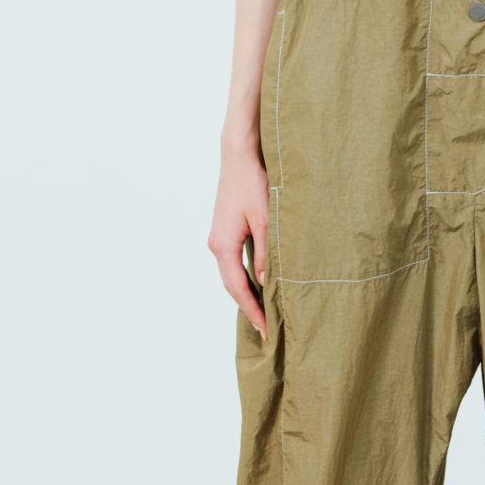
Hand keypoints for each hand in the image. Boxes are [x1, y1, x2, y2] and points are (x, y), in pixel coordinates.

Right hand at [210, 143, 270, 337]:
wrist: (239, 155)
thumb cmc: (252, 183)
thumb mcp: (265, 220)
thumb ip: (267, 253)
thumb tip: (268, 281)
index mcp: (224, 245)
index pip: (238, 288)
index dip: (253, 310)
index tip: (266, 329)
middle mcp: (217, 244)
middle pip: (232, 285)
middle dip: (249, 307)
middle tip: (267, 327)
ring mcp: (219, 237)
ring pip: (232, 273)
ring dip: (247, 292)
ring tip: (265, 310)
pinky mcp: (225, 229)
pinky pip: (233, 261)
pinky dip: (245, 276)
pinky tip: (259, 282)